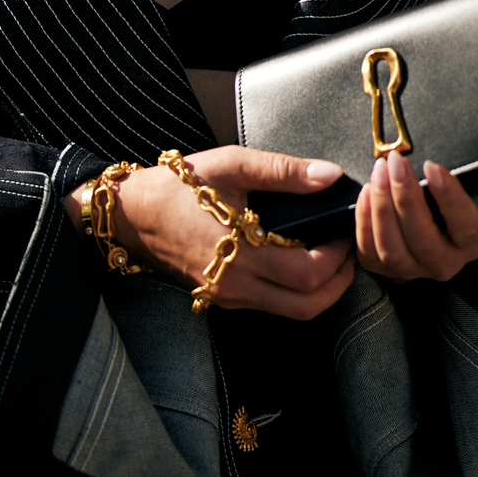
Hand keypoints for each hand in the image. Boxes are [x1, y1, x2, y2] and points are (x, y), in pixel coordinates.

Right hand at [66, 149, 354, 319]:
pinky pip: (269, 305)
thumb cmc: (179, 186)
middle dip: (338, 282)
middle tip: (346, 251)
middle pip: (307, 306)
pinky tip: (297, 259)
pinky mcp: (221, 297)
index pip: (307, 274)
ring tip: (328, 255)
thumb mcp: (231, 165)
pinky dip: (294, 290)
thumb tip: (329, 176)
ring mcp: (228, 296)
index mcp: (240, 253)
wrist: (131, 213)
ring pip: (291, 311)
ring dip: (319, 291)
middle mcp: (235, 285)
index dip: (337, 256)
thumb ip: (282, 171)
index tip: (343, 230)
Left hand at [353, 153, 477, 283]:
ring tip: (380, 173)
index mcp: (472, 242)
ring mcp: (414, 270)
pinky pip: (369, 250)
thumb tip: (434, 165)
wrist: (430, 220)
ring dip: (382, 206)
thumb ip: (450, 180)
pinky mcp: (386, 269)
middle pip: (422, 240)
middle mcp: (445, 262)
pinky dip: (365, 219)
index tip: (432, 167)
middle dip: (405, 196)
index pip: (465, 226)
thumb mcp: (461, 189)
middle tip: (396, 163)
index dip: (449, 197)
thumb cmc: (446, 198)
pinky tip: (367, 192)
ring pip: (392, 249)